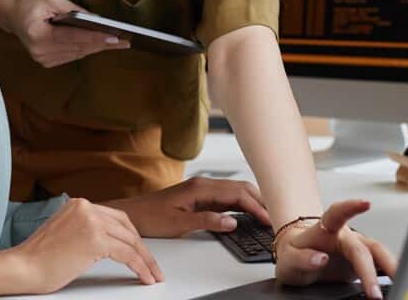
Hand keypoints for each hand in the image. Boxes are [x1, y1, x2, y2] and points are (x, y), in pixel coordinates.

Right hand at [10, 0, 128, 66]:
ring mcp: (44, 59)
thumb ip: (73, 9)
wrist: (12, 14)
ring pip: (78, 54)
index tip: (114, 38)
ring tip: (118, 43)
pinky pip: (73, 55)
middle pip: (78, 48)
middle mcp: (41, 52)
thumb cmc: (31, 2)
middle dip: (102, 44)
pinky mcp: (47, 61)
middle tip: (125, 42)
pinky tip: (101, 44)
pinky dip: (87, 49)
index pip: (73, 37)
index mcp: (39, 36)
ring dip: (97, 48)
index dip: (95, 37)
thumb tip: (96, 19)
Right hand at [10, 197, 161, 292]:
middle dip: (142, 248)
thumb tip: (109, 241)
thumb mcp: (66, 233)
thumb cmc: (38, 258)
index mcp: (79, 204)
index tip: (141, 251)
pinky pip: (127, 254)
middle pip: (126, 227)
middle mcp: (86, 207)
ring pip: (131, 240)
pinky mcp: (95, 239)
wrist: (22, 267)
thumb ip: (85, 229)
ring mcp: (91, 221)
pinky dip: (140, 266)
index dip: (131, 236)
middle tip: (153, 265)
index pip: (116, 218)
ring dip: (146, 259)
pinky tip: (145, 276)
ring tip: (153, 273)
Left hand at [104, 176, 270, 236]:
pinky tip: (249, 213)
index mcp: (200, 187)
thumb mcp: (179, 223)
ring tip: (268, 214)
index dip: (256, 206)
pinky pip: (227, 198)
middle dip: (260, 200)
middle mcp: (203, 184)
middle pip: (241, 188)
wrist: (131, 214)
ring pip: (235, 191)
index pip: (237, 194)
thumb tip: (233, 222)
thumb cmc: (150, 217)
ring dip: (253, 201)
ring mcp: (202, 189)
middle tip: (276, 215)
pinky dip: (241, 204)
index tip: (269, 218)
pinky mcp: (200, 196)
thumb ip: (207, 221)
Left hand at [273, 199, 396, 298]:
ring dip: (390, 269)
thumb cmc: (295, 254)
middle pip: (365, 248)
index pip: (338, 213)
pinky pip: (381, 265)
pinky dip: (390, 273)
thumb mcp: (288, 258)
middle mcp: (346, 236)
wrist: (300, 259)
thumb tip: (320, 259)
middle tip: (374, 293)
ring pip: (380, 255)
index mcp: (326, 228)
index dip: (351, 206)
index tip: (365, 203)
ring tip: (400, 284)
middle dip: (370, 271)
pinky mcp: (364, 262)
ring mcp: (358, 249)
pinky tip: (400, 281)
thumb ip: (302, 258)